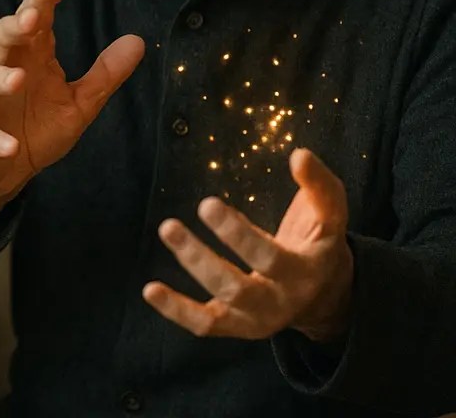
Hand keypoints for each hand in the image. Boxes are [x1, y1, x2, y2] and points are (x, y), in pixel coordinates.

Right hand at [0, 0, 143, 237]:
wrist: (5, 171)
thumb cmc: (38, 129)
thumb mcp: (80, 103)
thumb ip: (104, 74)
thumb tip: (138, 40)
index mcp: (30, 58)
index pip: (34, 22)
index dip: (41, 0)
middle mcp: (3, 70)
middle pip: (1, 38)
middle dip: (14, 26)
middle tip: (32, 17)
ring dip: (0, 78)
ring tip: (19, 79)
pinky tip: (10, 145)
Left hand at [143, 148, 354, 342]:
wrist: (326, 297)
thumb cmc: (319, 244)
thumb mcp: (330, 216)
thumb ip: (321, 185)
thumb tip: (299, 155)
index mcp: (305, 273)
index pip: (270, 258)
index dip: (237, 235)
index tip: (207, 203)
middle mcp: (281, 301)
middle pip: (240, 287)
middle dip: (204, 257)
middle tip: (177, 221)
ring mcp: (256, 317)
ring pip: (221, 302)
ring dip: (191, 267)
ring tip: (168, 230)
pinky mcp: (235, 325)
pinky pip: (204, 324)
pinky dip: (176, 310)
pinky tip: (150, 289)